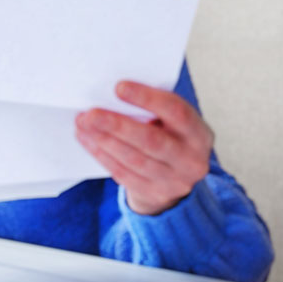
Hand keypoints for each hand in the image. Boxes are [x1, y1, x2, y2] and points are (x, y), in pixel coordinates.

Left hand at [75, 81, 213, 214]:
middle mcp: (191, 160)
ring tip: (83, 123)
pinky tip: (87, 139)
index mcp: (199, 134)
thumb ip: (153, 109)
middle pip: (151, 140)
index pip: (176, 112)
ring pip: (133, 159)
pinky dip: (101, 154)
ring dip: (103, 139)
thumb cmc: (169, 137)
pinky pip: (122, 173)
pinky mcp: (153, 193)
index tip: (119, 88)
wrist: (177, 179)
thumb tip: (112, 93)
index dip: (147, 98)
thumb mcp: (172, 122)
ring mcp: (174, 181)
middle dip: (117, 125)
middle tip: (90, 113)